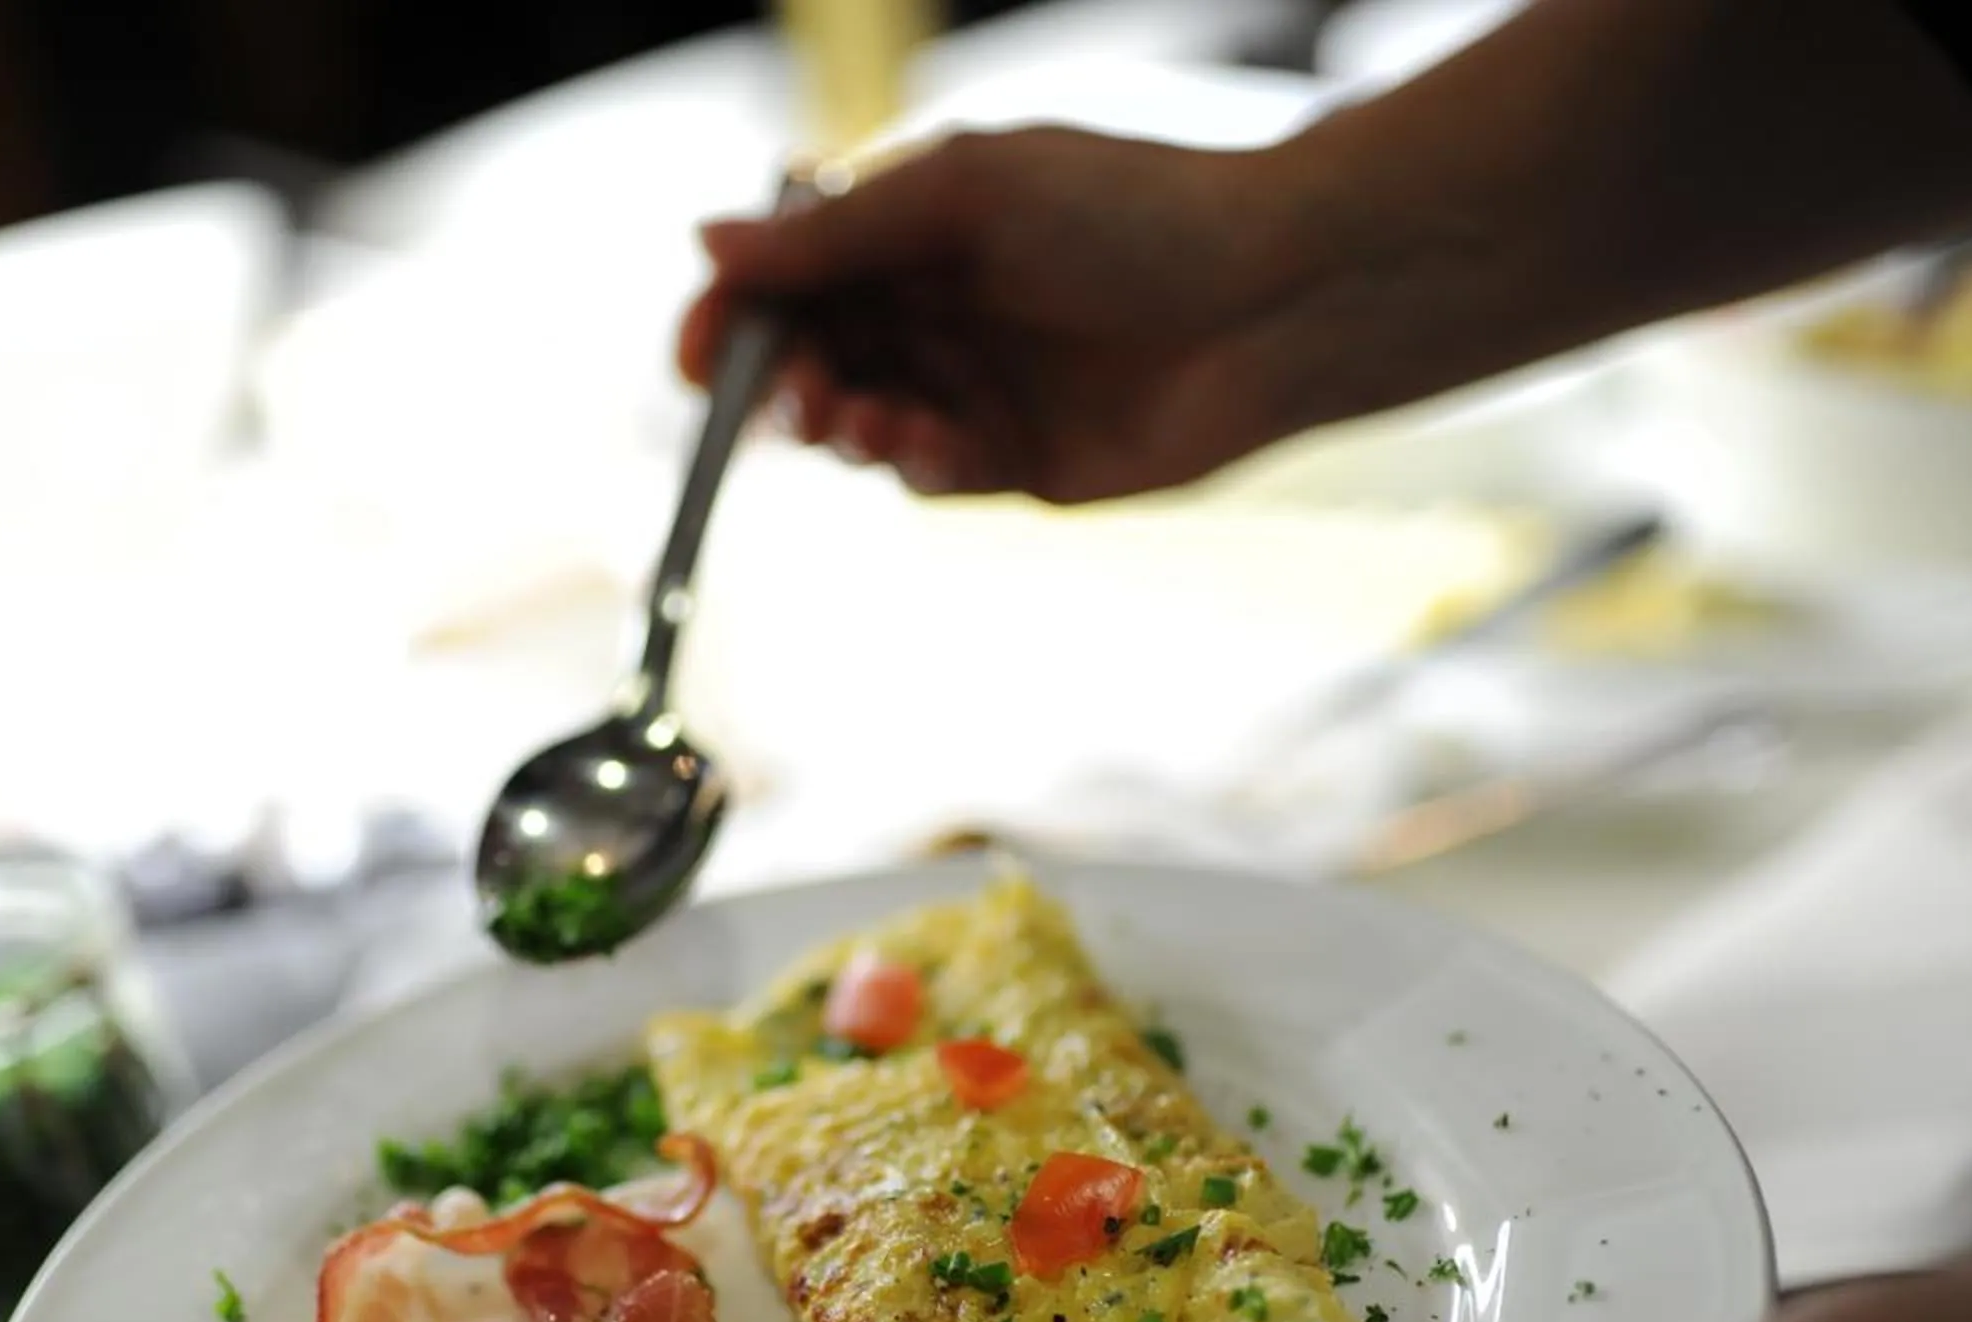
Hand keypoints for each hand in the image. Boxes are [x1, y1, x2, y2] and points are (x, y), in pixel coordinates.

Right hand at [679, 127, 1332, 503]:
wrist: (1273, 298)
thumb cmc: (1136, 211)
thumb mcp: (967, 194)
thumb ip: (838, 230)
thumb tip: (708, 240)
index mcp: (913, 229)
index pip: (787, 278)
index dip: (732, 318)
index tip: (699, 356)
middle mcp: (934, 309)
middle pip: (806, 359)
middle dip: (782, 384)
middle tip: (793, 397)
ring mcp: (972, 387)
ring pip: (855, 427)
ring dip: (843, 426)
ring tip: (865, 418)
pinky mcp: (1014, 462)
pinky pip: (925, 476)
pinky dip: (911, 463)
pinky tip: (930, 444)